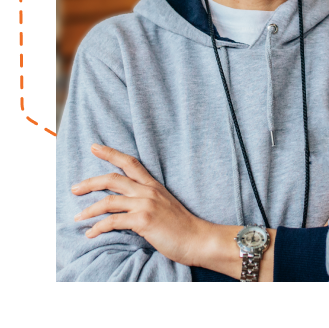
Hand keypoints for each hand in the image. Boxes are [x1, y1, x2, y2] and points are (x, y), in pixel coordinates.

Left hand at [72, 144, 207, 266]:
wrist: (197, 238)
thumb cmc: (180, 225)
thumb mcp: (164, 205)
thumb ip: (147, 199)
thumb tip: (126, 203)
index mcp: (153, 185)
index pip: (130, 163)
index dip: (111, 153)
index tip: (95, 147)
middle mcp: (148, 191)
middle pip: (113, 179)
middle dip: (90, 182)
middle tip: (74, 188)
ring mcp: (146, 204)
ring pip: (109, 201)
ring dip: (89, 210)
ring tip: (78, 217)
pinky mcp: (143, 220)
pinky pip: (113, 221)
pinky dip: (98, 227)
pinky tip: (91, 233)